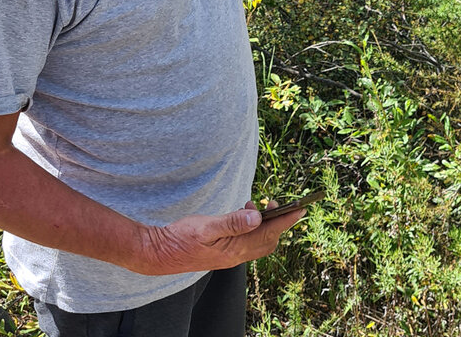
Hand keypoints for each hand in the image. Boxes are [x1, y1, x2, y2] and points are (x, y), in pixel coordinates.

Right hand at [134, 200, 303, 275]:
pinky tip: (243, 213)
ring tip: (257, 205)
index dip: (286, 221)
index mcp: (234, 250)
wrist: (159, 254)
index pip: (268, 234)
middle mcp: (235, 256)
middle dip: (278, 223)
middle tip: (277, 204)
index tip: (301, 208)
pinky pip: (246, 241)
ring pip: (258, 242)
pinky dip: (251, 227)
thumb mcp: (205, 226)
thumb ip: (232, 222)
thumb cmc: (180, 239)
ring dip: (264, 224)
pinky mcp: (223, 252)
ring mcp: (229, 256)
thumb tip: (257, 216)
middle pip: (268, 241)